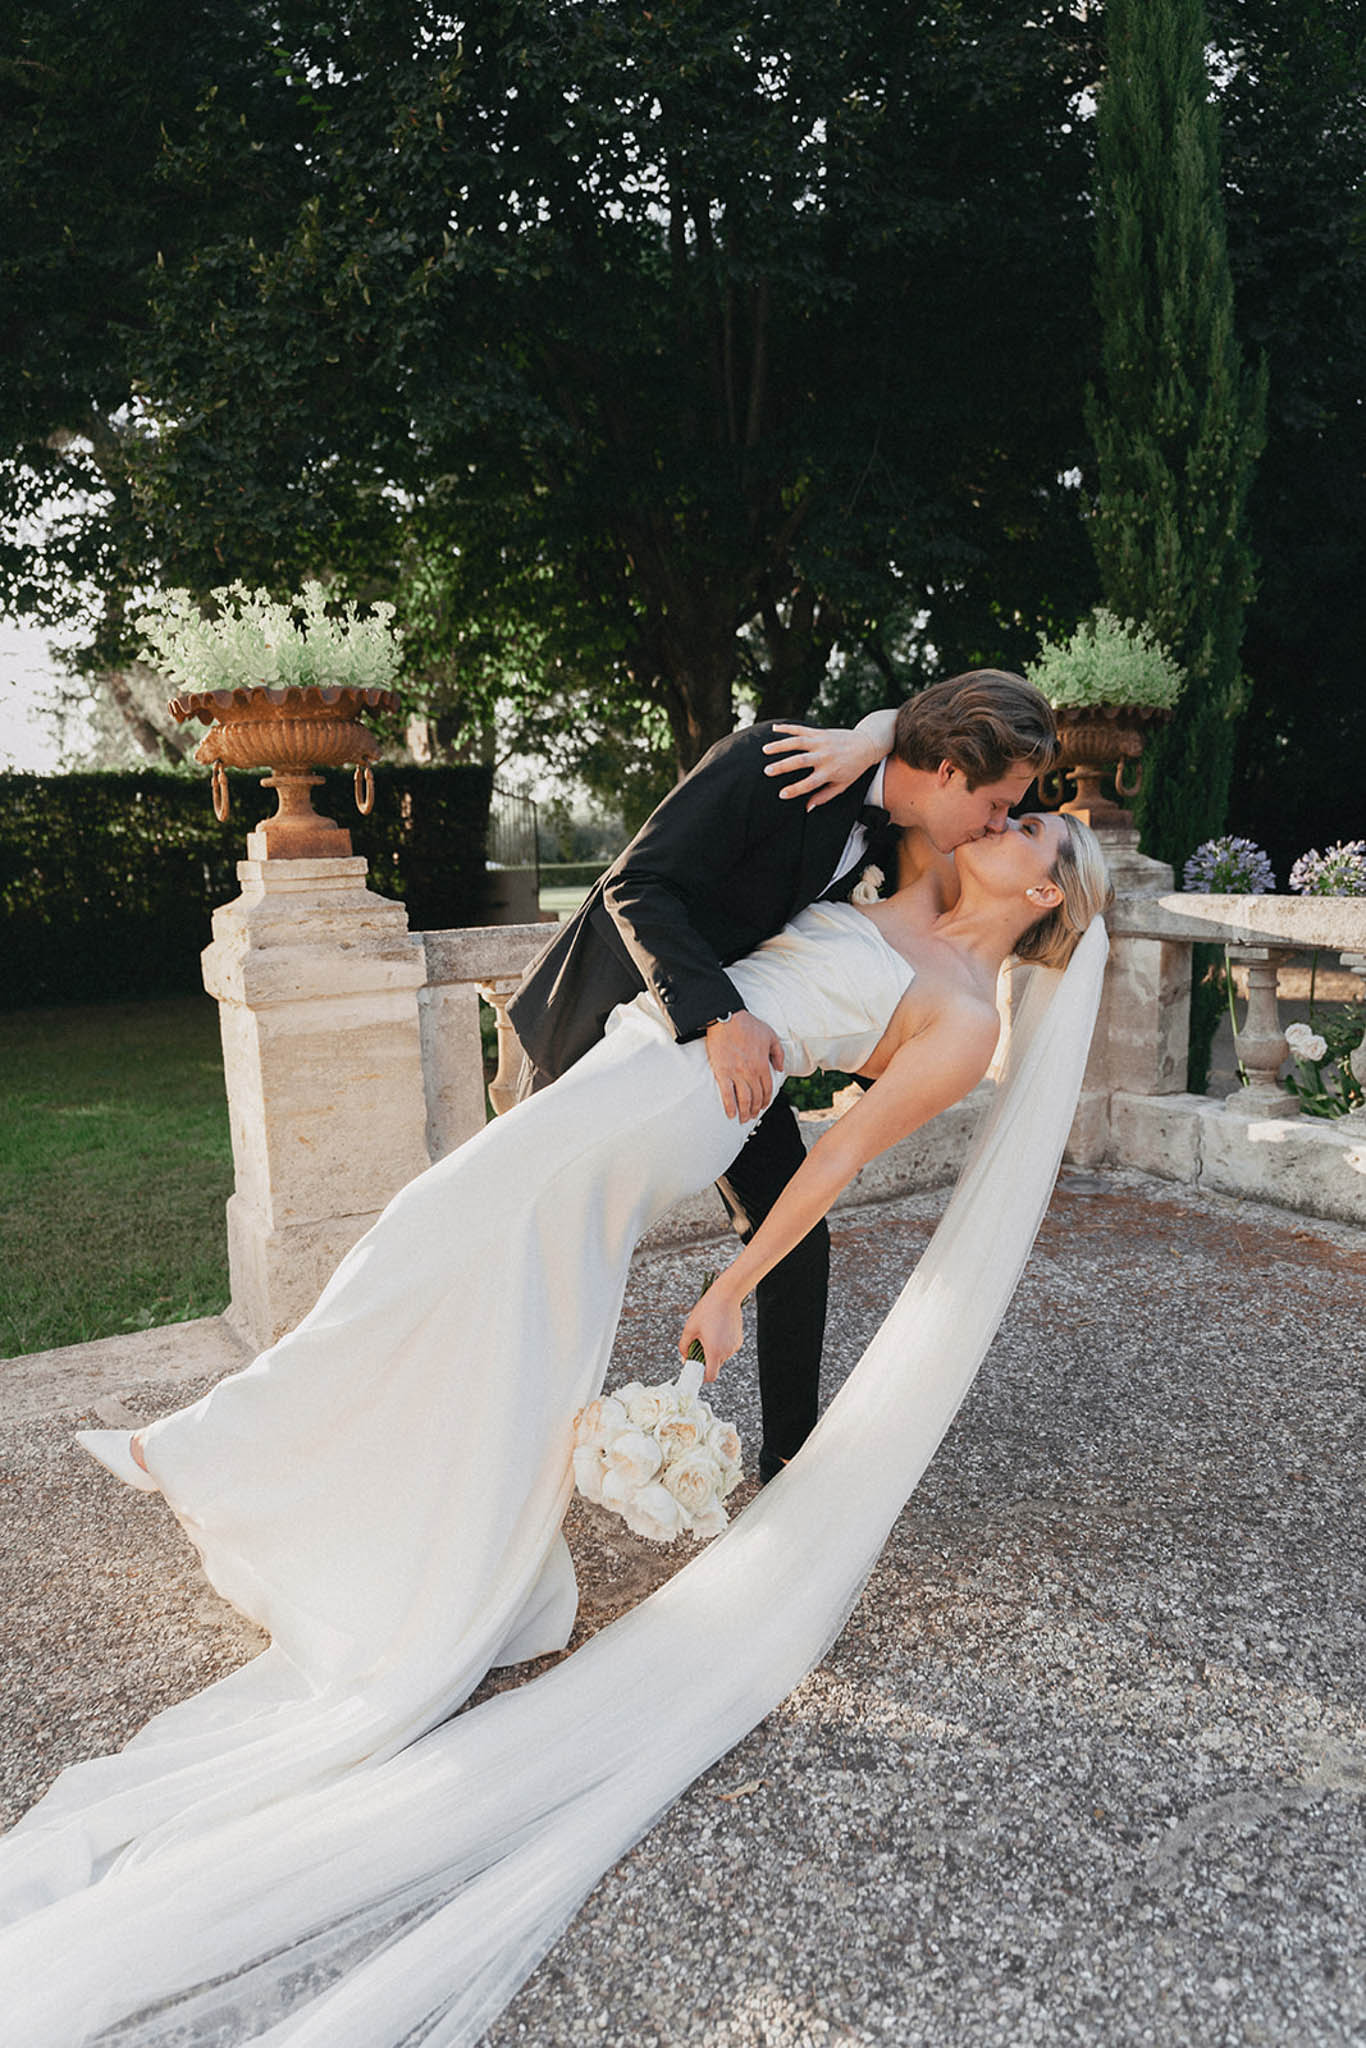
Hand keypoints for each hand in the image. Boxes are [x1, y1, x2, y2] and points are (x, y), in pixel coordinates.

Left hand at [679, 1277, 743, 1380]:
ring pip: (721, 1357)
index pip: (710, 1376)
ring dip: (713, 1351)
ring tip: (708, 1334)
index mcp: (714, 1351)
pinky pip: (727, 1349)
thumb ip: (684, 1347)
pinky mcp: (738, 1340)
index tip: (695, 1370)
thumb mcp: (689, 1329)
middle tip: (698, 1346)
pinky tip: (716, 1330)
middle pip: (715, 1366)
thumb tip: (684, 1358)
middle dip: (705, 1360)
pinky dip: (721, 1345)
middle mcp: (727, 1351)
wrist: (726, 1296)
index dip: (701, 1377)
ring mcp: (734, 1346)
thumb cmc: (707, 1310)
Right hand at [705, 1010, 783, 1120]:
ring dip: (745, 1111)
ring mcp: (736, 1074)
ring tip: (744, 1118)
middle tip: (753, 1115)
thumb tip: (780, 1068)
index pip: (767, 1089)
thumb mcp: (771, 1036)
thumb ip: (778, 1054)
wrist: (727, 1019)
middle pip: (756, 1097)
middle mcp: (751, 1073)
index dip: (766, 1100)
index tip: (764, 1105)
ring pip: (743, 1099)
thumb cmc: (748, 1025)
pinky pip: (726, 1094)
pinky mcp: (722, 1073)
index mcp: (763, 1065)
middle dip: (756, 1108)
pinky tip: (731, 1114)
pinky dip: (729, 1106)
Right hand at [762, 711, 893, 808]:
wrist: (866, 744)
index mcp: (830, 772)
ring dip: (780, 745)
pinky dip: (787, 728)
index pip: (810, 783)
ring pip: (798, 742)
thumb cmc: (853, 768)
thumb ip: (824, 796)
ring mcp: (822, 742)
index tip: (782, 794)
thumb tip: (807, 808)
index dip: (796, 789)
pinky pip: (801, 729)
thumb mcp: (842, 785)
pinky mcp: (820, 732)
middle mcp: (825, 756)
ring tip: (765, 749)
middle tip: (767, 771)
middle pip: (801, 761)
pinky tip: (773, 729)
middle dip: (783, 766)